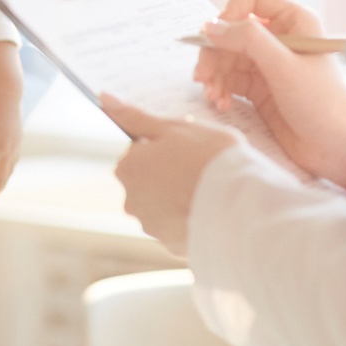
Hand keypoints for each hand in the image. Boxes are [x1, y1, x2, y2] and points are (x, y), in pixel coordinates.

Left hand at [99, 95, 240, 255]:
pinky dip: (191, 218)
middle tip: (201, 168)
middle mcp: (130, 199)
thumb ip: (136, 117)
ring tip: (210, 190)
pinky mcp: (171, 245)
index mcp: (128, 166)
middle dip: (170, 173)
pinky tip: (211, 210)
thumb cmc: (210, 159)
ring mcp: (150, 225)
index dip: (166, 147)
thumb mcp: (174, 128)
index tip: (187, 148)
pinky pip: (179, 226)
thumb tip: (104, 100)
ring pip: (163, 205)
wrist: (241, 208)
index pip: (140, 152)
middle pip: (149, 180)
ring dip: (180, 198)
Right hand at [193, 0, 345, 191]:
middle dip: (214, 52)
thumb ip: (248, 41)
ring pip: (224, 55)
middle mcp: (279, 36)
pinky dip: (220, 88)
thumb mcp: (285, 67)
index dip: (230, 14)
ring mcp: (267, 61)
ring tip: (213, 95)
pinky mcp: (259, 86)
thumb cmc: (324, 104)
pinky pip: (228, 78)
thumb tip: (210, 26)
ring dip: (214, 74)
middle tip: (204, 76)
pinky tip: (222, 103)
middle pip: (230, 29)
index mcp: (294, 20)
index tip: (217, 38)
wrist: (336, 148)